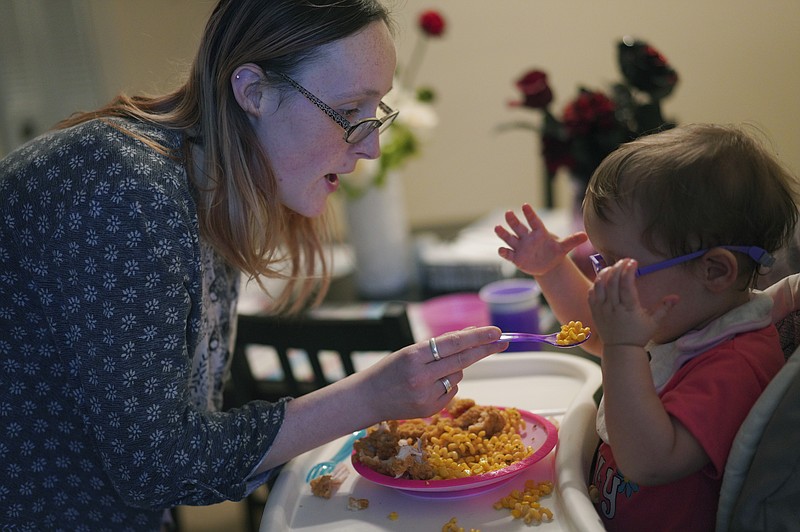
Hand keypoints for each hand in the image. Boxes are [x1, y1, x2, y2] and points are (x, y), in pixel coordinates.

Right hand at [359, 326, 503, 421]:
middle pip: (462, 360)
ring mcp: (426, 396)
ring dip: (454, 369)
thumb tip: (471, 335)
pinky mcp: (431, 410)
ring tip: (429, 372)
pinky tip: (427, 387)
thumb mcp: (409, 351)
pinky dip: (447, 384)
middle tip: (503, 341)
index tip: (496, 331)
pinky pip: (451, 390)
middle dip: (485, 349)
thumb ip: (439, 345)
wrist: (367, 399)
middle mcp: (421, 377)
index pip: (452, 344)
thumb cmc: (389, 370)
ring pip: (458, 375)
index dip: (477, 337)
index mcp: (413, 356)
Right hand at [495, 203, 587, 276]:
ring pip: (509, 238)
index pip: (534, 221)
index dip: (529, 214)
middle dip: (513, 220)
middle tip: (508, 213)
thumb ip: (572, 241)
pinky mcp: (516, 257)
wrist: (546, 264)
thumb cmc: (554, 252)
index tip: (525, 205)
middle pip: (518, 227)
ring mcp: (520, 246)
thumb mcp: (563, 248)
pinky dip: (504, 252)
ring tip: (497, 227)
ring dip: (503, 233)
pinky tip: (501, 250)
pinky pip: (508, 253)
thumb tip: (586, 236)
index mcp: (539, 232)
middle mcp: (527, 237)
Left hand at [587, 259, 675, 347]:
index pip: (626, 286)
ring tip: (613, 266)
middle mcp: (614, 308)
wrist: (620, 350)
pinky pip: (592, 293)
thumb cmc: (638, 335)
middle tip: (625, 260)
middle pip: (613, 282)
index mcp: (629, 309)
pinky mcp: (594, 311)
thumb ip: (665, 308)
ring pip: (600, 285)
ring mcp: (602, 309)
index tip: (633, 262)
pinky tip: (603, 278)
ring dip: (605, 272)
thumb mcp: (654, 322)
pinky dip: (596, 283)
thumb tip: (677, 297)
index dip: (628, 271)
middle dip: (618, 267)